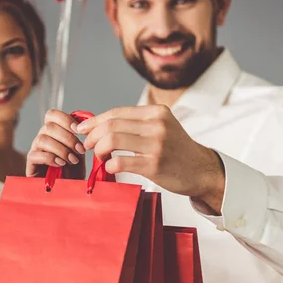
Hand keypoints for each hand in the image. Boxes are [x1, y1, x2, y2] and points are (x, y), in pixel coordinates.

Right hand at [26, 110, 85, 179]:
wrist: (65, 192)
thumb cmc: (73, 172)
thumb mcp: (79, 153)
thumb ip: (80, 139)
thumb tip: (85, 127)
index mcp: (54, 132)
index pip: (52, 115)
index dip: (65, 119)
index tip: (78, 130)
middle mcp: (42, 138)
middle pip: (48, 126)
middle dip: (68, 138)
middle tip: (80, 150)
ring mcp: (35, 150)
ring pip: (42, 139)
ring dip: (61, 149)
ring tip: (72, 160)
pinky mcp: (30, 163)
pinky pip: (36, 154)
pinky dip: (51, 158)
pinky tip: (61, 164)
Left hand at [77, 105, 225, 210]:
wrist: (201, 170)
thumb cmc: (176, 150)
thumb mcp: (162, 127)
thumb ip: (137, 124)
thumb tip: (101, 124)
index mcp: (157, 112)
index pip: (117, 113)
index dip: (95, 121)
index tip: (82, 129)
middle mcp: (157, 125)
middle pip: (111, 125)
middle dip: (93, 135)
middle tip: (88, 145)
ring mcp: (156, 145)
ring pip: (112, 141)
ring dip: (99, 150)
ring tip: (100, 156)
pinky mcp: (154, 165)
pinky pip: (121, 162)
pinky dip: (110, 165)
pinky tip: (112, 167)